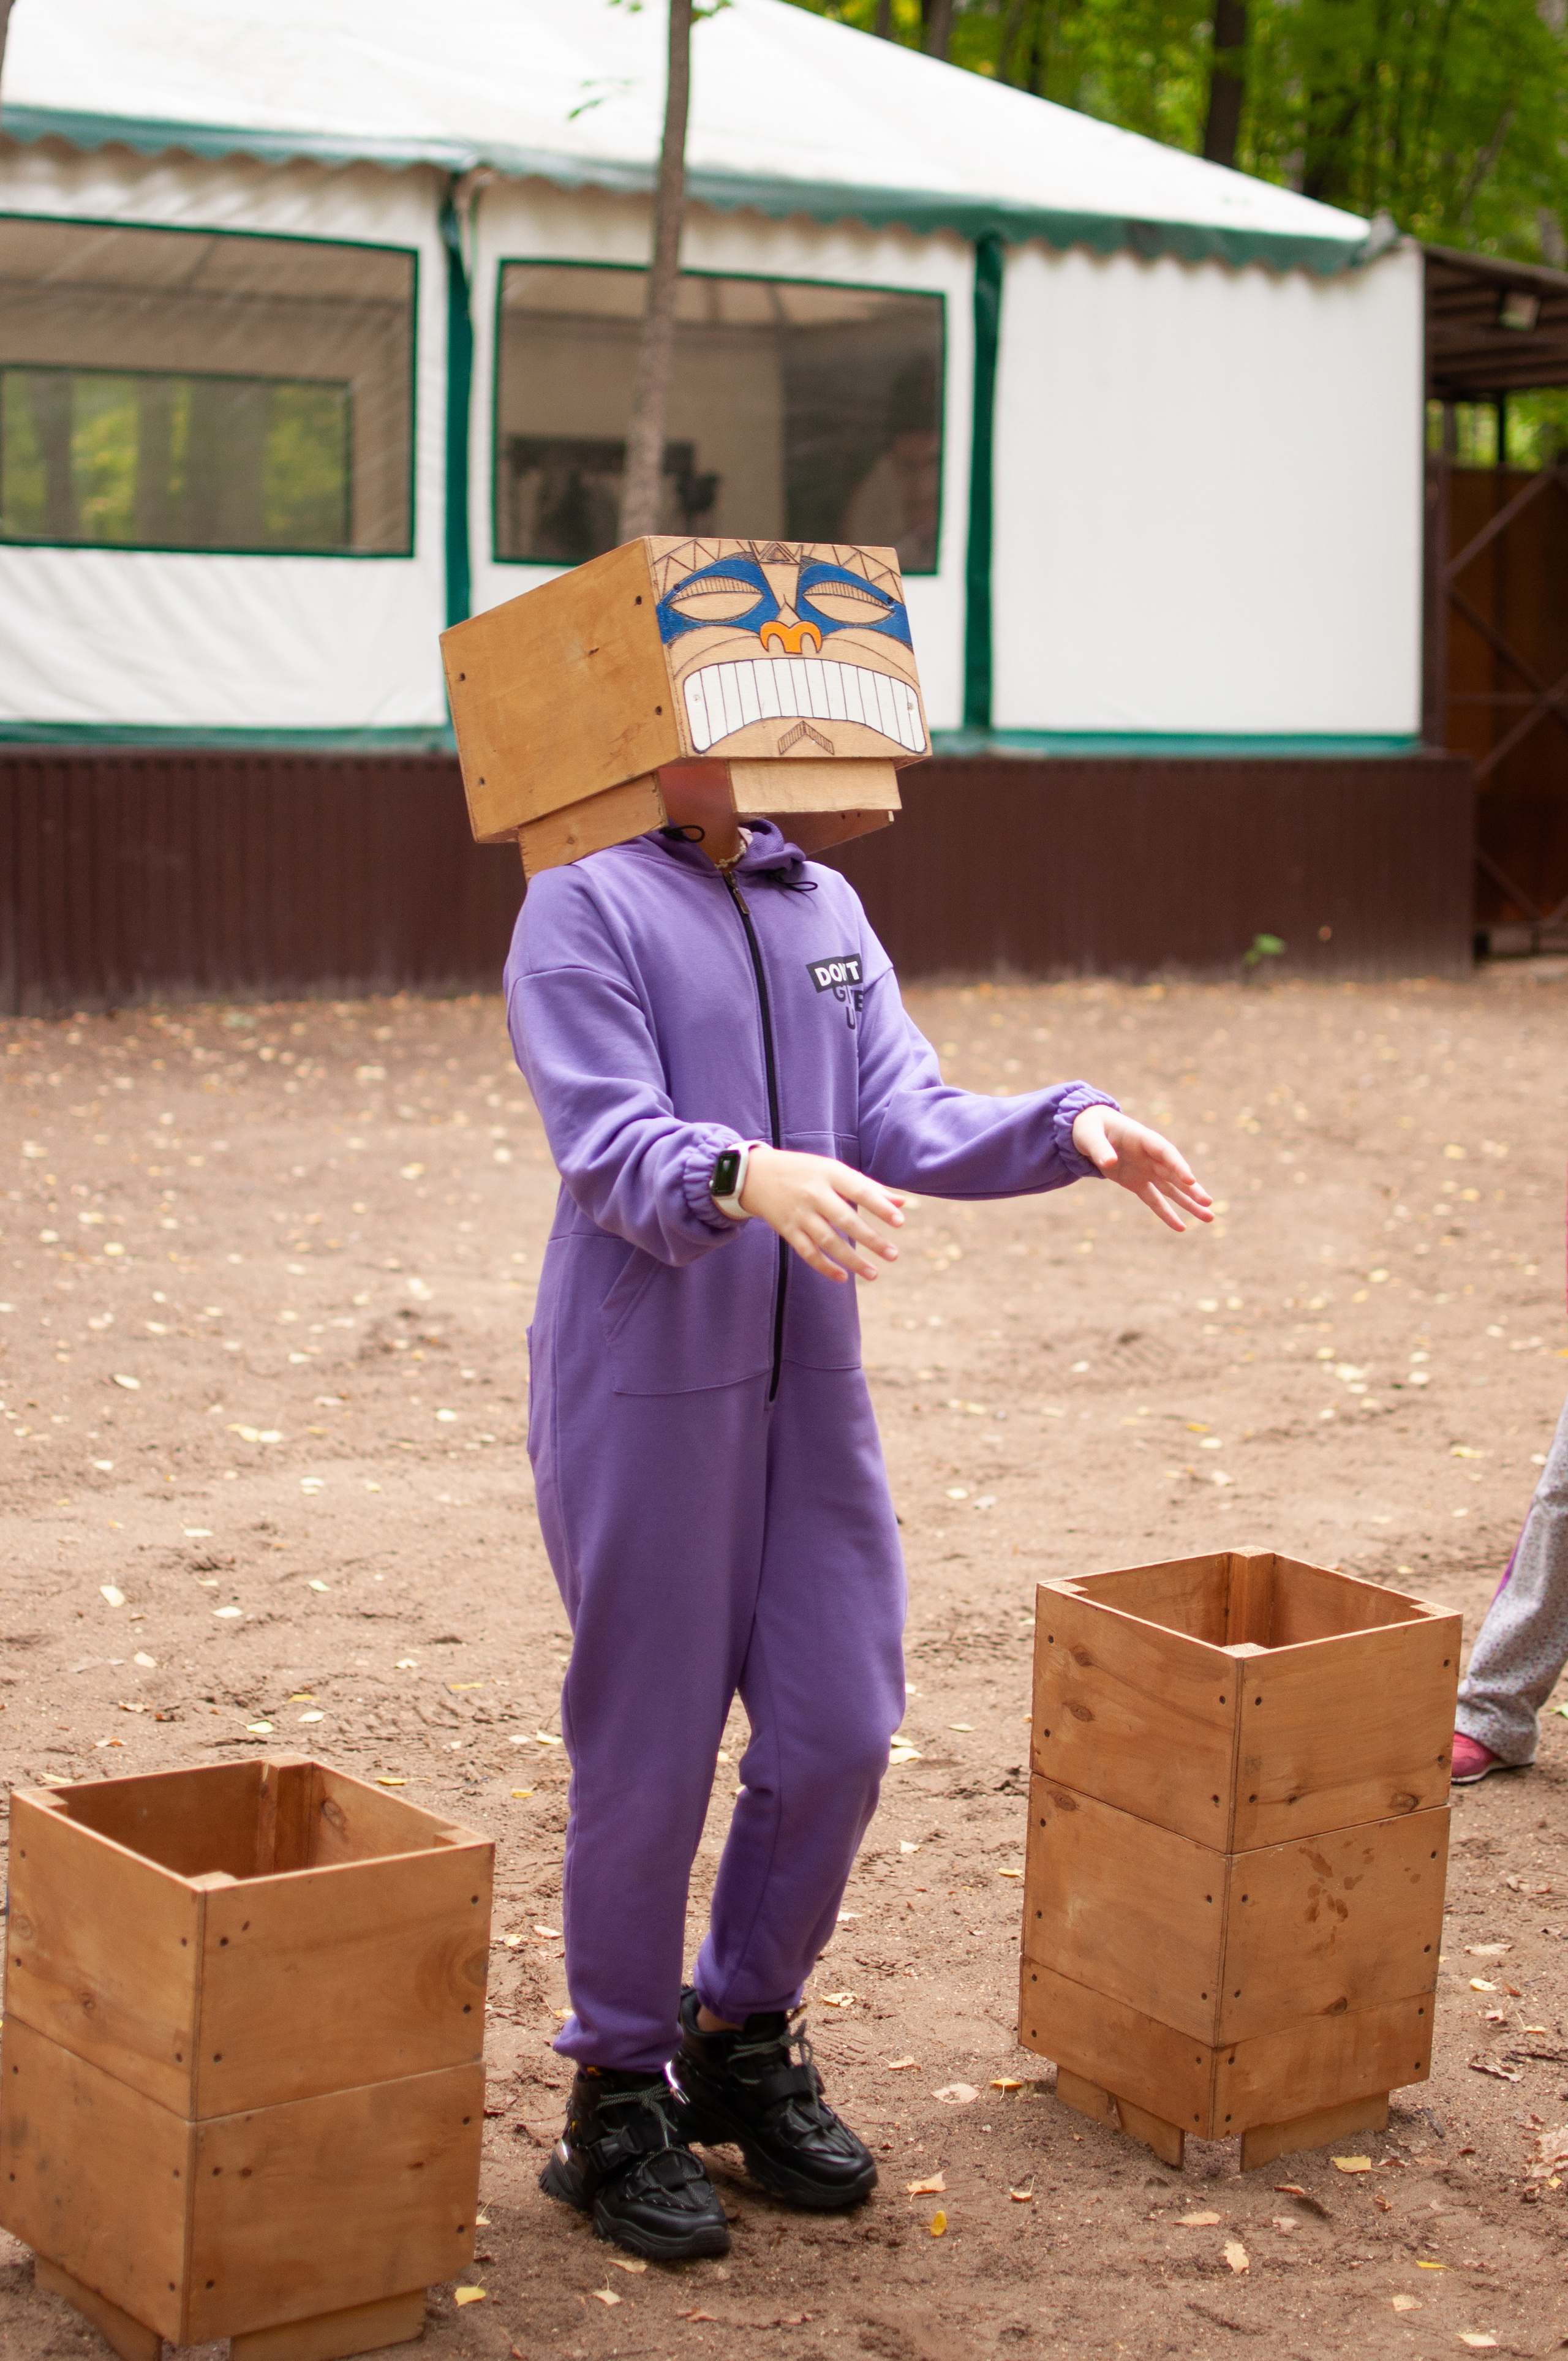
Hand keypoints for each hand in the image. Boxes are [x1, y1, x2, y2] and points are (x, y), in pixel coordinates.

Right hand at [739, 1145, 905, 1282]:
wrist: (756, 1175)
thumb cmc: (806, 1171)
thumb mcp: (834, 1170)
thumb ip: (868, 1186)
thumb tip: (902, 1201)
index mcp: (829, 1174)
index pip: (859, 1190)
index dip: (880, 1206)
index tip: (900, 1222)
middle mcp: (814, 1194)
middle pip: (845, 1219)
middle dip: (870, 1239)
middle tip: (893, 1255)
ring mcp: (799, 1214)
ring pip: (828, 1241)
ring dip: (852, 1259)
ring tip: (874, 1274)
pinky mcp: (787, 1230)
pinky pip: (807, 1252)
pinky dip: (824, 1266)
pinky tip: (843, 1277)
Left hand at [1071, 1106, 1212, 1233]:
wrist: (1087, 1131)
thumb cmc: (1090, 1127)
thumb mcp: (1090, 1134)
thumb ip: (1100, 1148)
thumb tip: (1109, 1162)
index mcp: (1143, 1138)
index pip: (1166, 1152)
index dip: (1178, 1165)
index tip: (1190, 1180)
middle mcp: (1150, 1156)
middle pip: (1175, 1173)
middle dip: (1191, 1189)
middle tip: (1208, 1203)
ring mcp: (1146, 1170)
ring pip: (1171, 1189)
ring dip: (1189, 1203)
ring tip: (1208, 1217)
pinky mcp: (1137, 1183)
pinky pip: (1154, 1200)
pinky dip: (1166, 1213)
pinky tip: (1181, 1227)